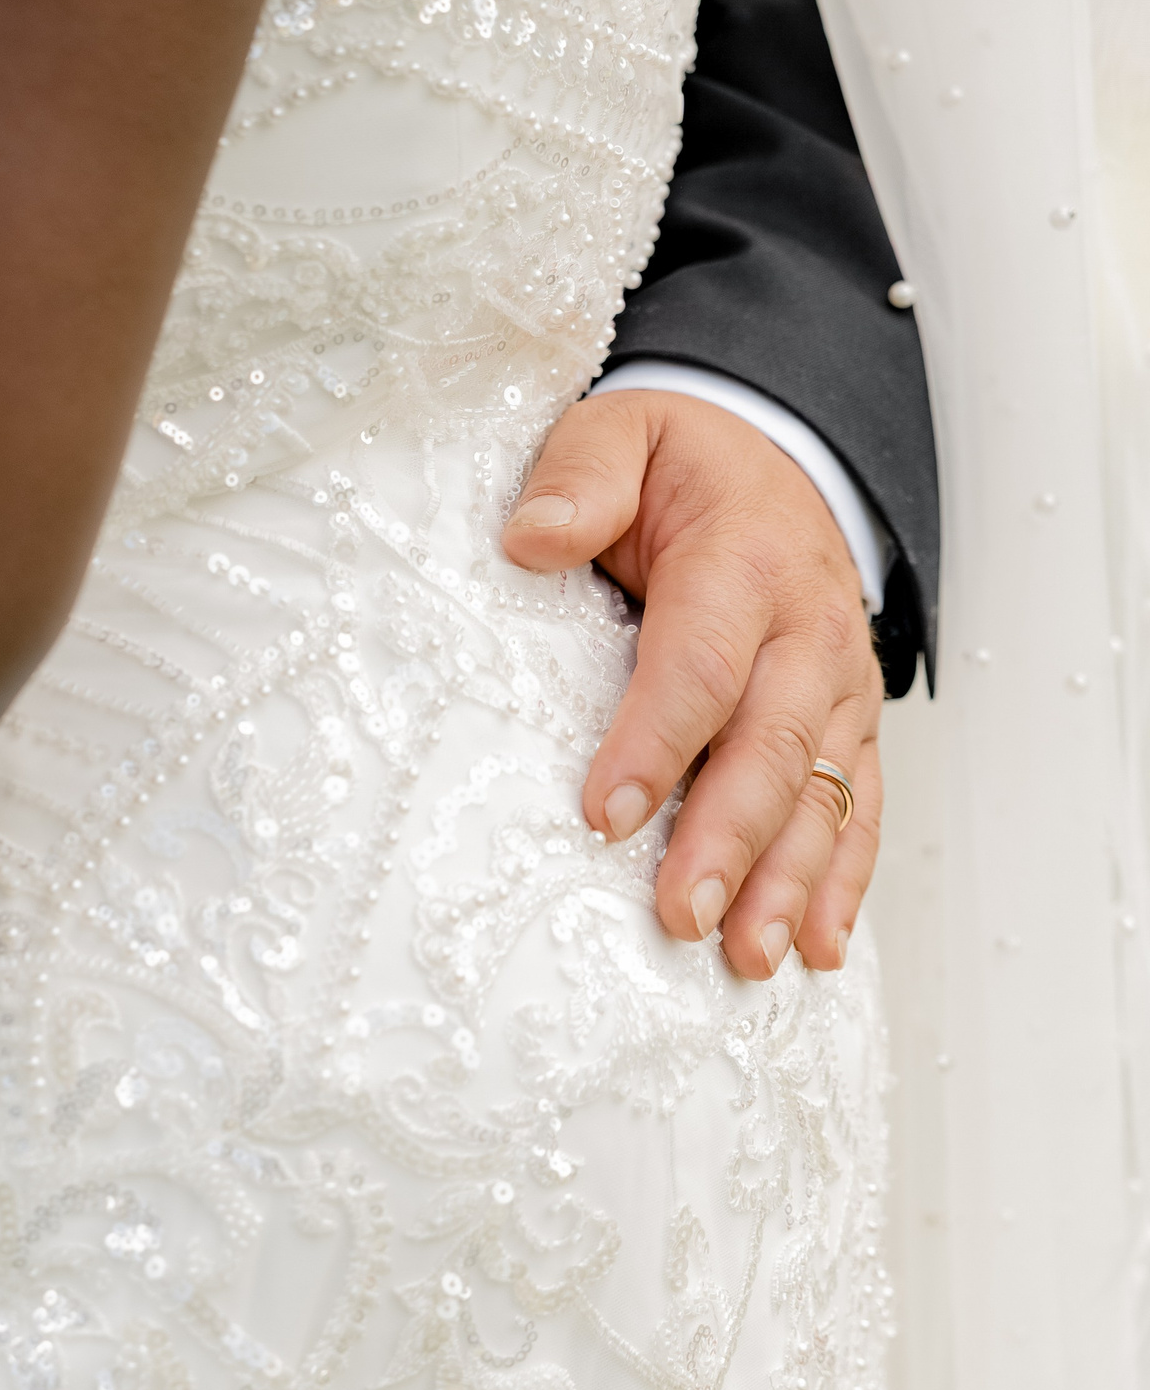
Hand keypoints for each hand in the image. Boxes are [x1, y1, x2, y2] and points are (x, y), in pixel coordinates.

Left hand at [503, 390, 882, 978]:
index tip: (602, 815)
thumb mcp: (618, 433)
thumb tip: (531, 538)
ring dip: (788, 881)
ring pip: (824, 791)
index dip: (654, 741)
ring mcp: (837, 682)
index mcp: (743, 560)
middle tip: (682, 916)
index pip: (699, 662)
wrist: (773, 452)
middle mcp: (805, 630)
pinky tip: (814, 946)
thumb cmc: (678, 461)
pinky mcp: (849, 720)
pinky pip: (858, 805)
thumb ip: (578, 477)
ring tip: (745, 956)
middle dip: (729, 838)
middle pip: (771, 744)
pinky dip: (840, 880)